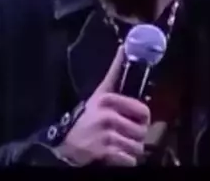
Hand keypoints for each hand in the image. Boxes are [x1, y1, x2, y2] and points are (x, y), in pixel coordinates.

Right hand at [54, 47, 149, 166]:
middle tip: (121, 135)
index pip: (141, 110)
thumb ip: (114, 75)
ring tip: (115, 145)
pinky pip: (130, 160)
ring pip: (137, 147)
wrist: (66, 147)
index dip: (143, 117)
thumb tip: (124, 47)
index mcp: (107, 100)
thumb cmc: (86, 120)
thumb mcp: (98, 96)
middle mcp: (107, 116)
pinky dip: (124, 162)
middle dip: (135, 136)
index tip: (140, 119)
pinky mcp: (105, 152)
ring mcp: (105, 135)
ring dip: (129, 151)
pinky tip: (112, 156)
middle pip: (142, 131)